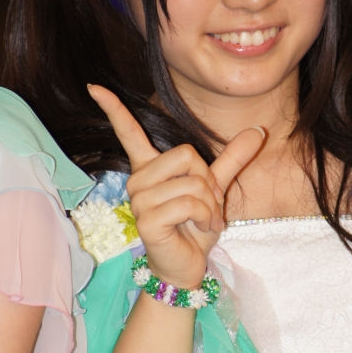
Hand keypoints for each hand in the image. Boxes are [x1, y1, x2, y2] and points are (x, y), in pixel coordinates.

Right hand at [88, 85, 263, 287]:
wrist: (189, 265)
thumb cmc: (195, 227)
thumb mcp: (216, 188)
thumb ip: (233, 159)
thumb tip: (259, 131)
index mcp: (150, 168)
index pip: (128, 132)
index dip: (113, 109)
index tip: (93, 87)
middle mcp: (139, 180)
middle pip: (186, 154)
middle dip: (208, 181)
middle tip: (206, 205)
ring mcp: (139, 200)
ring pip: (192, 182)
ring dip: (210, 205)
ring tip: (202, 220)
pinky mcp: (146, 220)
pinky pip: (188, 203)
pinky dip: (205, 216)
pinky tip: (199, 229)